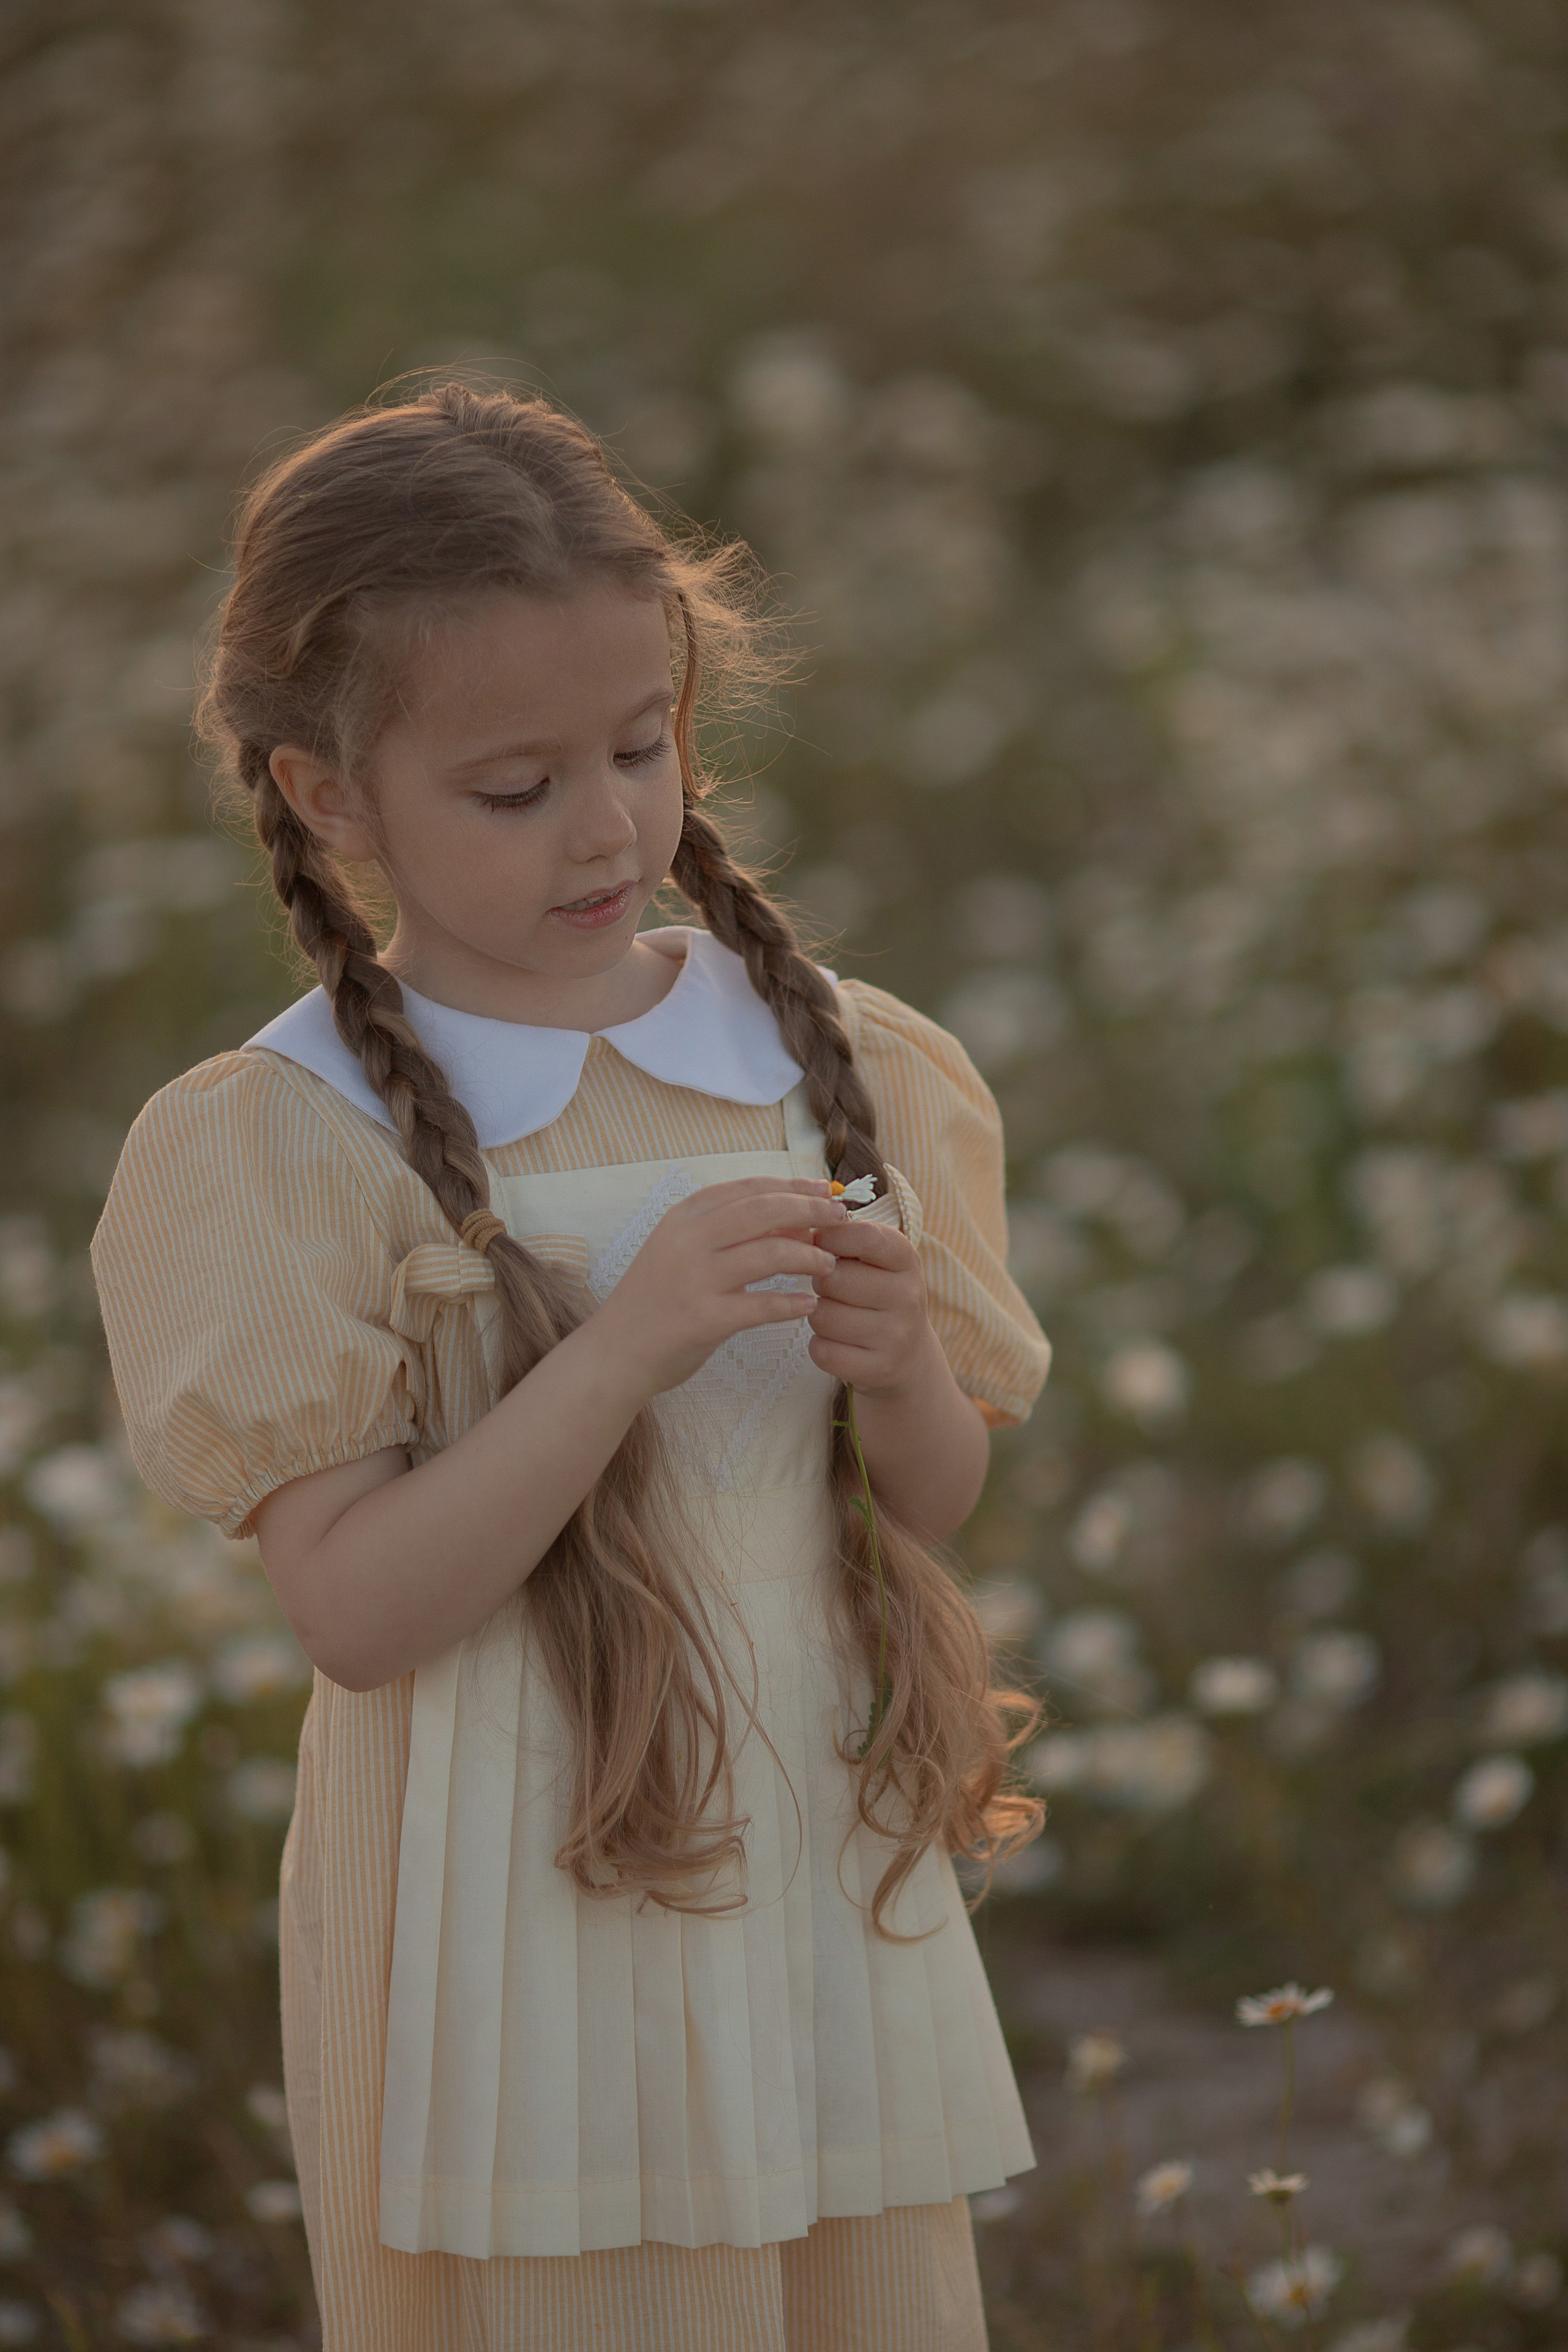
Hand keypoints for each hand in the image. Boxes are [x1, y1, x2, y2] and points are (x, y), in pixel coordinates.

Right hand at [587, 1176, 846, 1400]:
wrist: (615, 1353)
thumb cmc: (657, 1300)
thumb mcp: (684, 1252)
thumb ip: (731, 1232)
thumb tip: (796, 1221)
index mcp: (684, 1217)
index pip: (748, 1187)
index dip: (792, 1186)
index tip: (825, 1191)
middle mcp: (688, 1240)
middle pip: (763, 1211)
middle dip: (810, 1211)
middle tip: (841, 1219)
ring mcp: (694, 1278)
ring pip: (768, 1254)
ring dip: (807, 1257)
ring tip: (829, 1265)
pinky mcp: (702, 1318)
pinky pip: (760, 1306)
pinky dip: (789, 1304)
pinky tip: (808, 1306)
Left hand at [806, 1216, 939, 1397]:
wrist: (908, 1354)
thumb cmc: (879, 1294)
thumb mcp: (877, 1260)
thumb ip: (845, 1238)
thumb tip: (799, 1225)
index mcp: (907, 1260)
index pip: (865, 1237)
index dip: (832, 1237)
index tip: (821, 1242)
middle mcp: (908, 1297)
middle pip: (834, 1278)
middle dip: (821, 1281)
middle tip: (831, 1287)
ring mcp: (896, 1336)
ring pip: (823, 1316)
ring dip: (818, 1315)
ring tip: (835, 1314)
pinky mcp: (879, 1368)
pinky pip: (823, 1351)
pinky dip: (820, 1345)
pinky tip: (837, 1341)